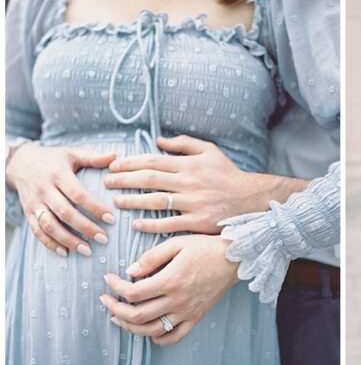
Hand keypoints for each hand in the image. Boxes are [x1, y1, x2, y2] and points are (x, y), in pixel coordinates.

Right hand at [6, 142, 115, 256]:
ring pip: (49, 225)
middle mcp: (44, 190)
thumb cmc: (53, 159)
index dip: (94, 207)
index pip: (77, 194)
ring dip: (68, 240)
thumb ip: (93, 158)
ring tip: (87, 251)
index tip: (111, 219)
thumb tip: (116, 157)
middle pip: (64, 212)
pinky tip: (65, 252)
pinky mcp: (28, 212)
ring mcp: (34, 203)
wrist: (20, 163)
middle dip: (85, 228)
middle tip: (104, 239)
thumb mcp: (72, 154)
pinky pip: (37, 231)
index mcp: (58, 174)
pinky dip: (50, 243)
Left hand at [99, 234, 239, 344]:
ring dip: (130, 327)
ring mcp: (187, 311)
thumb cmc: (206, 247)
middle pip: (137, 315)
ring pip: (152, 330)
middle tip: (106, 301)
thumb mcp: (177, 243)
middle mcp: (177, 300)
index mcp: (170, 280)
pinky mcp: (196, 316)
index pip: (133, 292)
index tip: (108, 279)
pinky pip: (175, 336)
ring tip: (119, 318)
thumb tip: (131, 271)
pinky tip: (149, 332)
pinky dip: (159, 339)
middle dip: (115, 310)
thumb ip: (152, 257)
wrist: (234, 258)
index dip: (115, 287)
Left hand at [104, 135, 307, 233]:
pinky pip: (170, 223)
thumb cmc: (228, 174)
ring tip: (116, 202)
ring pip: (156, 200)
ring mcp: (193, 203)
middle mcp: (189, 182)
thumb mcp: (210, 151)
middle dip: (124, 180)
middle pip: (149, 179)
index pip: (153, 161)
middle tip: (106, 182)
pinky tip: (137, 224)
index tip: (113, 166)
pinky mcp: (198, 221)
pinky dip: (152, 224)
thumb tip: (158, 140)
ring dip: (133, 201)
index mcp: (190, 164)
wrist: (251, 198)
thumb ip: (184, 144)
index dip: (130, 163)